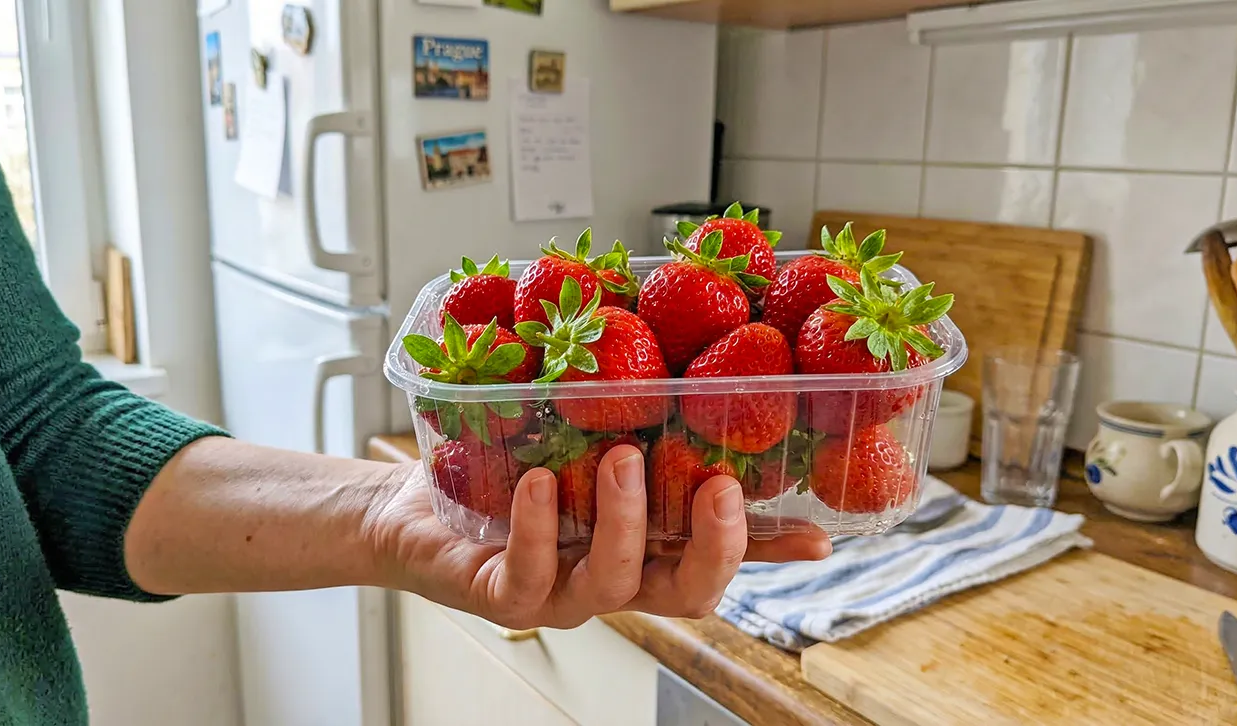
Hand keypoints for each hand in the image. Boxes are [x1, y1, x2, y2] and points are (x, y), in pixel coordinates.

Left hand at [369, 445, 830, 629]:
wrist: (413, 507)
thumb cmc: (507, 474)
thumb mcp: (579, 445)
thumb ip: (638, 431)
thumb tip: (698, 386)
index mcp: (643, 545)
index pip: (720, 554)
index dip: (769, 552)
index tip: (822, 540)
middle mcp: (613, 577)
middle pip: (687, 592)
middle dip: (712, 546)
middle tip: (717, 488)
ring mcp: (562, 593)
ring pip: (614, 582)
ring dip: (626, 519)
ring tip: (622, 457)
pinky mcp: (504, 594)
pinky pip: (531, 574)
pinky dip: (541, 527)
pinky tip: (542, 483)